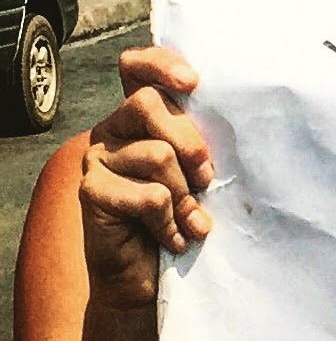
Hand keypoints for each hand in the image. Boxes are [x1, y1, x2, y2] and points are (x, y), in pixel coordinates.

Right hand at [79, 47, 212, 310]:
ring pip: (156, 153)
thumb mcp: (197, 173)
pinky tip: (175, 237)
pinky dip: (170, 221)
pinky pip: (148, 196)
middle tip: (207, 179)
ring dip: (185, 193)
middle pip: (150, 104)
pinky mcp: (91, 192)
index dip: (160, 64)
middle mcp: (112, 130)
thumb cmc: (180, 217)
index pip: (136, 68)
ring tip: (191, 217)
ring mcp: (97, 159)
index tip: (193, 83)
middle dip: (191, 142)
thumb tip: (240, 120)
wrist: (144, 277)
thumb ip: (201, 143)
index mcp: (138, 117)